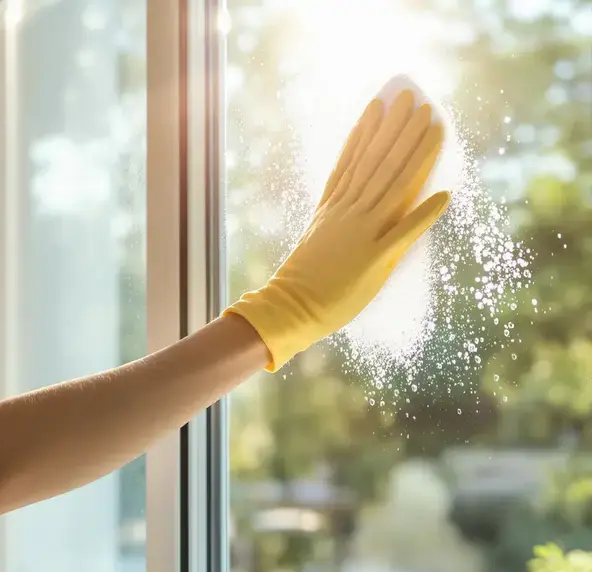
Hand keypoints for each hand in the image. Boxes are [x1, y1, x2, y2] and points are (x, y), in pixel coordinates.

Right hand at [225, 89, 450, 370]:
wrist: (291, 307)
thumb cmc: (303, 278)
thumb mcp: (318, 235)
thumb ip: (337, 213)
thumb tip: (353, 196)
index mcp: (333, 206)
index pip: (354, 159)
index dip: (369, 129)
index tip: (382, 103)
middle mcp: (348, 213)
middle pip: (378, 163)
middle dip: (398, 129)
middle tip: (414, 99)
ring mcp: (362, 233)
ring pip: (395, 186)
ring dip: (417, 154)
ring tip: (434, 126)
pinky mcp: (375, 259)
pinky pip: (403, 234)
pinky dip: (424, 214)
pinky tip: (445, 195)